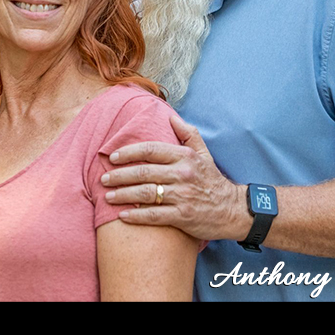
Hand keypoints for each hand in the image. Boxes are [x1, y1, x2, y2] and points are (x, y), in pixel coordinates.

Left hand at [100, 113, 246, 241]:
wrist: (231, 209)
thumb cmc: (212, 180)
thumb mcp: (203, 153)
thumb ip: (187, 133)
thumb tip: (171, 117)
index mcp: (184, 157)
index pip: (150, 150)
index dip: (128, 152)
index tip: (112, 157)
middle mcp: (182, 174)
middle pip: (143, 172)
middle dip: (119, 175)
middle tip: (104, 179)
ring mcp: (182, 196)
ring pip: (146, 193)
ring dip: (123, 195)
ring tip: (107, 196)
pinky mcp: (182, 216)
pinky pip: (154, 215)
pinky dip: (136, 216)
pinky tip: (122, 215)